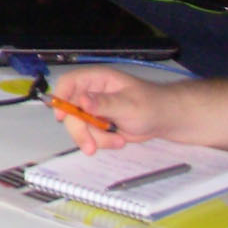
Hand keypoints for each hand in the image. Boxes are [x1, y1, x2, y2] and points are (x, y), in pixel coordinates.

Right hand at [48, 66, 164, 153]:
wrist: (167, 121)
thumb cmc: (152, 106)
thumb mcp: (128, 105)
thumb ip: (104, 103)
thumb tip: (81, 100)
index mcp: (96, 80)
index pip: (68, 83)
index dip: (60, 97)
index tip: (61, 117)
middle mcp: (90, 94)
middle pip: (69, 111)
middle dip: (80, 131)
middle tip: (91, 147)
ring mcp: (93, 110)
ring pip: (78, 126)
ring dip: (95, 139)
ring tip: (118, 141)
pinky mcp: (97, 124)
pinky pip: (88, 135)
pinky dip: (102, 142)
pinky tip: (118, 140)